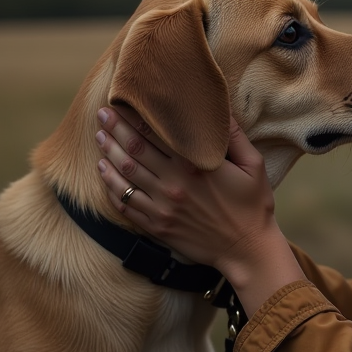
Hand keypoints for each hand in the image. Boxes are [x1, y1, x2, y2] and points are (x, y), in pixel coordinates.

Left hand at [95, 107, 304, 313]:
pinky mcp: (157, 225)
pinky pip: (124, 203)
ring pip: (124, 174)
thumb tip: (219, 108)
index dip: (136, 115)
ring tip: (99, 137)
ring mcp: (162, 207)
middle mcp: (173, 184)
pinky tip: (103, 171)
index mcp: (195, 165)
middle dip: (115, 128)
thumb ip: (234, 136)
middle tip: (102, 113)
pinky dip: (109, 186)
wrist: (247, 250)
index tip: (123, 101)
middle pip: (134, 149)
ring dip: (108, 153)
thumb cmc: (253, 205)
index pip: (156, 133)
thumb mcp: (253, 165)